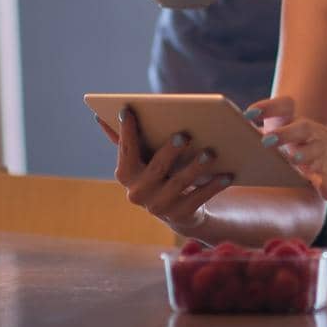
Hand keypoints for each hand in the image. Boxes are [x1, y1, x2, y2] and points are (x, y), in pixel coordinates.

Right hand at [97, 105, 232, 234]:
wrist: (180, 209)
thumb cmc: (159, 171)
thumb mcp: (143, 157)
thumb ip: (125, 139)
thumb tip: (99, 117)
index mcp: (126, 174)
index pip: (125, 149)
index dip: (126, 130)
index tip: (128, 109)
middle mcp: (138, 193)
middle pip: (156, 168)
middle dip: (170, 151)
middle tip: (185, 134)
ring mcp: (158, 207)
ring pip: (180, 183)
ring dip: (196, 167)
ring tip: (212, 151)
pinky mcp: (180, 216)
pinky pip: (199, 199)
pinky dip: (214, 185)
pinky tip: (228, 173)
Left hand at [246, 96, 326, 200]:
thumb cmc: (293, 140)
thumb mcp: (280, 130)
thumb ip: (256, 133)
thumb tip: (222, 143)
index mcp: (292, 120)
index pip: (284, 106)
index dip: (267, 107)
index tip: (248, 114)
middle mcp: (308, 132)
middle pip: (301, 128)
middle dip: (284, 133)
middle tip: (266, 141)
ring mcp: (319, 150)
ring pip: (315, 151)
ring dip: (305, 154)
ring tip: (294, 158)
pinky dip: (325, 185)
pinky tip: (324, 193)